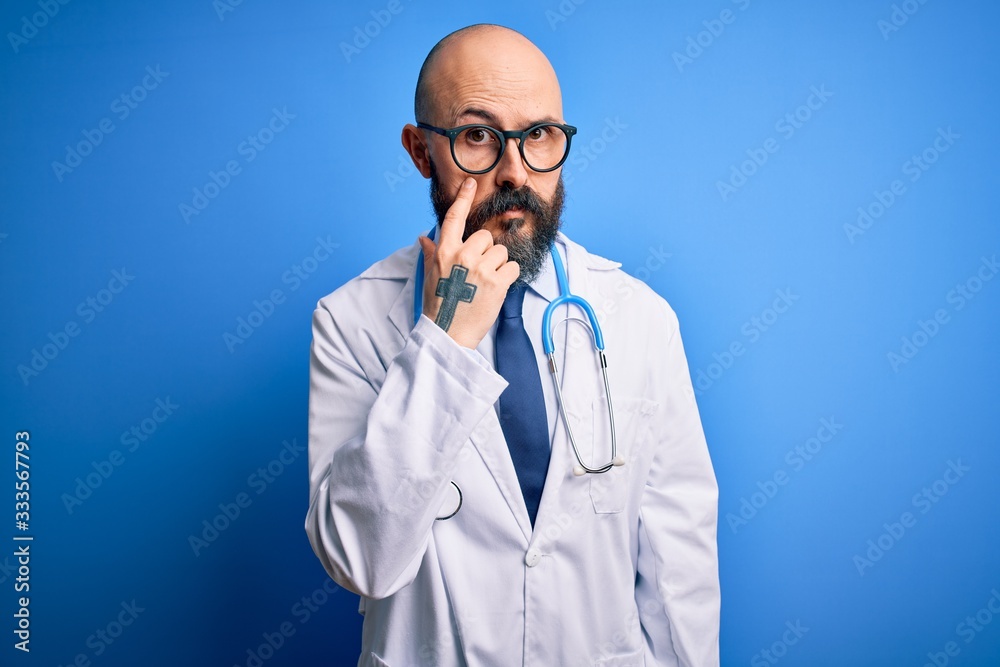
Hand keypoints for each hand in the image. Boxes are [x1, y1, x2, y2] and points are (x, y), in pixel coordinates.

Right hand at [418, 178, 519, 348]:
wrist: (449, 334)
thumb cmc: (439, 305)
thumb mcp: (430, 276)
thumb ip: (431, 253)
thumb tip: (423, 237)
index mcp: (443, 252)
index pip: (453, 219)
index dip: (463, 199)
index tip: (470, 183)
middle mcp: (461, 256)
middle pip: (486, 237)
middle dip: (487, 253)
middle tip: (478, 274)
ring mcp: (480, 269)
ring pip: (501, 252)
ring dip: (499, 266)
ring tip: (486, 284)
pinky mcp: (497, 282)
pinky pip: (513, 267)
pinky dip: (509, 277)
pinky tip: (496, 289)